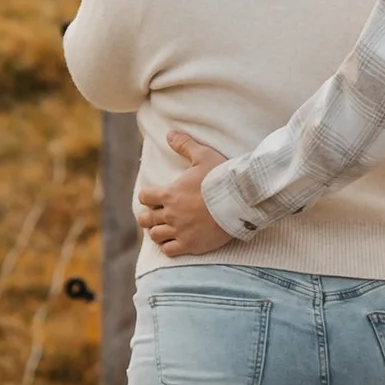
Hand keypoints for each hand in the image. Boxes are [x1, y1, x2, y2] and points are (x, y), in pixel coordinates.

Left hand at [138, 130, 230, 258]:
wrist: (239, 201)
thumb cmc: (221, 177)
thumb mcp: (203, 156)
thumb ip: (185, 145)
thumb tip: (169, 134)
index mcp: (170, 193)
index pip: (145, 197)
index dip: (147, 197)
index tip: (153, 197)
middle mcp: (171, 214)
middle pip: (145, 219)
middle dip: (147, 217)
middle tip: (154, 215)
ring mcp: (180, 231)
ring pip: (155, 236)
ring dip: (156, 232)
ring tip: (162, 230)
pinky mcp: (190, 245)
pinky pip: (169, 251)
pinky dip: (168, 247)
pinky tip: (174, 242)